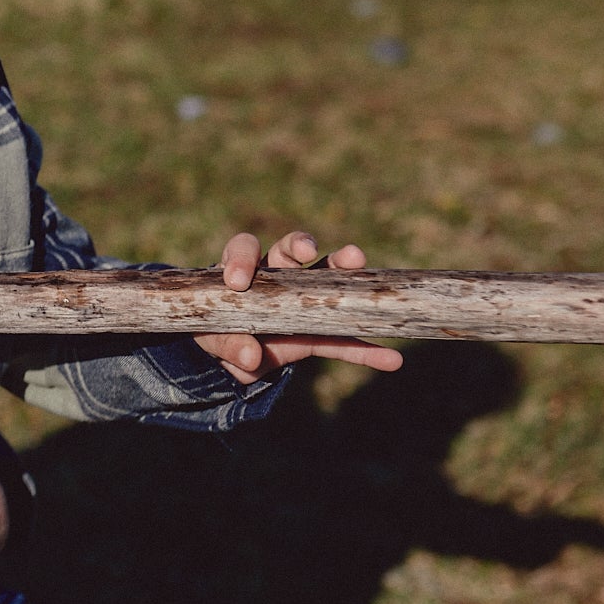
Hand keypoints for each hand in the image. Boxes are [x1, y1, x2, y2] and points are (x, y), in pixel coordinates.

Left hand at [195, 230, 405, 383]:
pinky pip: (343, 341)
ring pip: (327, 280)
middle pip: (292, 250)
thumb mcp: (212, 339)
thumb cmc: (215, 332)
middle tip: (308, 250)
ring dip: (345, 272)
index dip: (241, 259)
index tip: (237, 281)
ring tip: (359, 264)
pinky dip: (365, 351)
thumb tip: (252, 357)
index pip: (243, 249)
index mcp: (245, 271)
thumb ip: (228, 344)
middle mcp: (278, 277)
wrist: (231, 358)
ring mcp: (303, 303)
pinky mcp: (316, 335)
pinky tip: (391, 359)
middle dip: (301, 244)